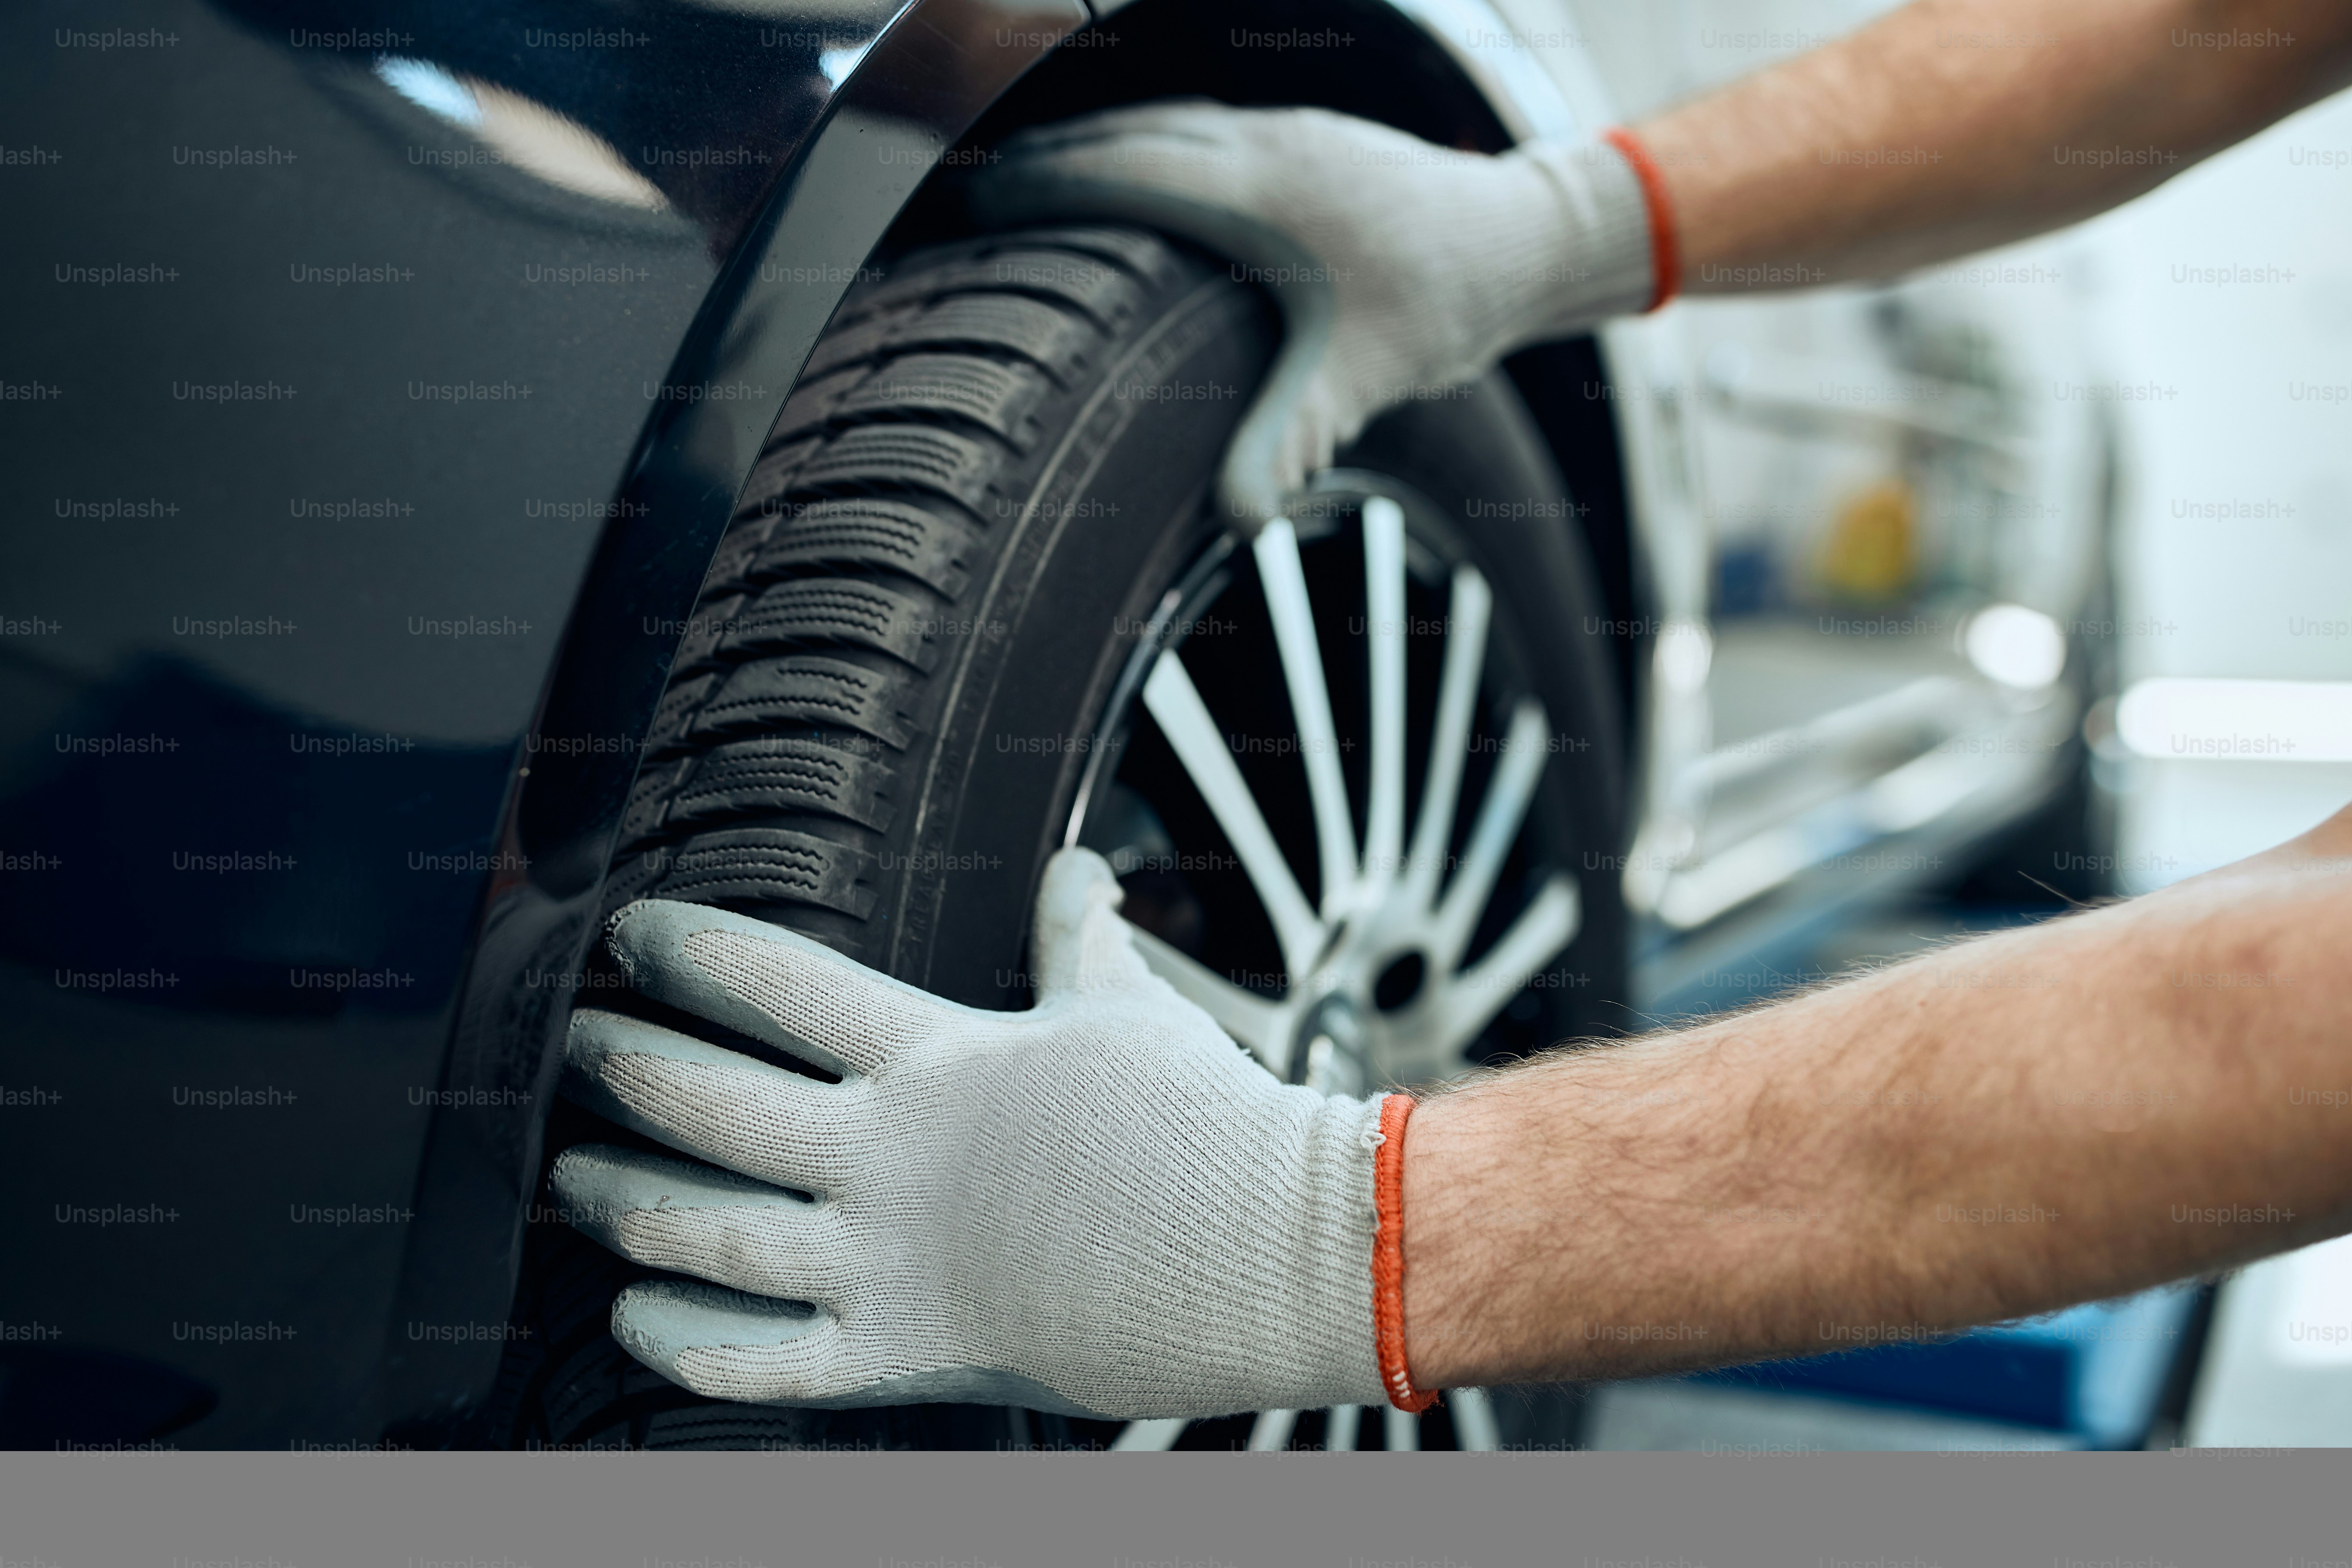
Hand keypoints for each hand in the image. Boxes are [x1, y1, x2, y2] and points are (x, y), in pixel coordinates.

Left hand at [553, 848, 1390, 1419]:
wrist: (1270, 1249)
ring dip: (623, 1199)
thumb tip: (1078, 869)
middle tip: (575, 1049)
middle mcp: (892, 1158)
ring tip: (573, 1173)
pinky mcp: (907, 1352)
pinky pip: (761, 1362)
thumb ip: (1078, 938)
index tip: (633, 935)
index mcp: (939, 1058)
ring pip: (708, 1231)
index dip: (687, 949)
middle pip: (711, 1104)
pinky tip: (632, 1312)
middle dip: (620, 1071)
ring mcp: (891, 1261)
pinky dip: (683, 1339)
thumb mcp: (1127, 1008)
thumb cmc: (1202, 1121)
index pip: (776, 981)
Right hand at [969, 101, 1653, 520]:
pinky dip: (1149, 139)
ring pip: (1166, 119)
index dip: (1046, 186)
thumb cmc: (1445, 301)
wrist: (1525, 237)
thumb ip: (1289, 440)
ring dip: (1097, 142)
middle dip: (1050, 159)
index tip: (981, 202)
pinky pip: (1202, 124)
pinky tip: (1132, 168)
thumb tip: (1239, 518)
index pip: (1125, 173)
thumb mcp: (1362, 379)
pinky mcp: (1308, 136)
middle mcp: (1267, 144)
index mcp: (1261, 193)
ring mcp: (1289, 131)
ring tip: (1034, 173)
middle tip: (979, 188)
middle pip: (1129, 134)